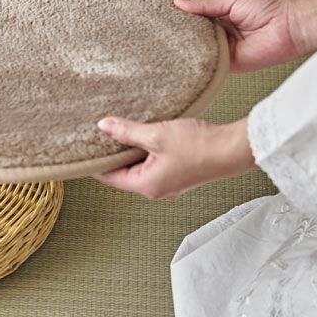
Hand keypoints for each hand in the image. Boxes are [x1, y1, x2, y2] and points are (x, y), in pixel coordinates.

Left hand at [93, 116, 254, 198]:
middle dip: (111, 154)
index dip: (94, 162)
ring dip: (129, 151)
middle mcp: (154, 189)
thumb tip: (103, 126)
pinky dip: (144, 151)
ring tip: (118, 131)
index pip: (108, 177)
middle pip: (122, 172)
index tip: (82, 148)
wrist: (234, 149)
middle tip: (97, 135)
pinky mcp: (177, 174)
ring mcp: (167, 183)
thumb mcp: (156, 135)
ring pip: (137, 167)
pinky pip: (152, 164)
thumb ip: (127, 132)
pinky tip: (142, 134)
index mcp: (145, 185)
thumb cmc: (198, 146)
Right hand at [174, 0, 316, 71]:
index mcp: (219, 18)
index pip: (194, 20)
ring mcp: (223, 51)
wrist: (290, 26)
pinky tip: (183, 57)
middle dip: (179, 35)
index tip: (161, 17)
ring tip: (164, 44)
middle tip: (158, 33)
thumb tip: (178, 3)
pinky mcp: (228, 65)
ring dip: (186, 48)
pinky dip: (198, 61)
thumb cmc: (269, 7)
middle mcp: (219, 36)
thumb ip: (205, 4)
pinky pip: (209, 64)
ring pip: (198, 51)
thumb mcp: (232, 0)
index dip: (179, 19)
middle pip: (193, 37)